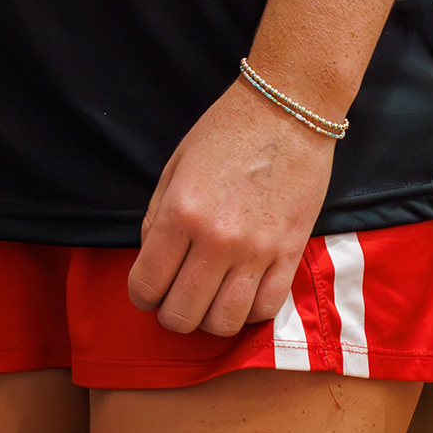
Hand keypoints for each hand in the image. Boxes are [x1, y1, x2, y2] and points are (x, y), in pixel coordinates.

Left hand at [126, 83, 334, 337]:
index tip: (147, 291)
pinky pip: (267, 309)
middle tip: (175, 300)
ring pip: (224, 322)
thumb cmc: (225, 132)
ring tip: (208, 302)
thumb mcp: (174, 167)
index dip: (141, 296)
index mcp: (180, 213)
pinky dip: (249, 314)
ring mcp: (257, 250)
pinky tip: (241, 295)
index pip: (148, 284)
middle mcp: (216, 239)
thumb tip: (152, 260)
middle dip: (171, 315)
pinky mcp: (291, 252)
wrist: (288, 110)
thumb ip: (156, 217)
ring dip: (209, 321)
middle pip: (182, 314)